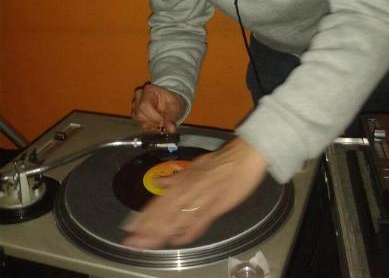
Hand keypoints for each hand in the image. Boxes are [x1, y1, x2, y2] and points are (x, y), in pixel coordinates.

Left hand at [122, 137, 267, 248]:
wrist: (244, 156)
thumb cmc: (221, 161)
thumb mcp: (195, 165)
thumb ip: (177, 177)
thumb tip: (159, 182)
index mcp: (183, 180)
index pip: (159, 201)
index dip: (144, 216)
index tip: (130, 229)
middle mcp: (188, 189)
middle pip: (164, 212)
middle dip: (147, 228)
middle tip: (132, 242)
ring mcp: (201, 199)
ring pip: (177, 218)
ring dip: (161, 232)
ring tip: (147, 244)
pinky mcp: (215, 207)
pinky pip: (198, 222)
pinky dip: (187, 232)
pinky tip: (177, 241)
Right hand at [132, 83, 185, 133]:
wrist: (170, 103)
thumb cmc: (172, 101)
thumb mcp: (176, 107)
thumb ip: (172, 118)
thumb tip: (171, 129)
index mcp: (148, 90)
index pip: (144, 105)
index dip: (153, 117)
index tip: (163, 122)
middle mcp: (139, 97)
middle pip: (139, 114)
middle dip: (153, 122)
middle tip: (163, 123)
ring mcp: (136, 105)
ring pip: (139, 121)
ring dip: (151, 125)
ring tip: (161, 122)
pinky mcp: (136, 114)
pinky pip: (139, 124)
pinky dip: (149, 127)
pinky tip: (156, 123)